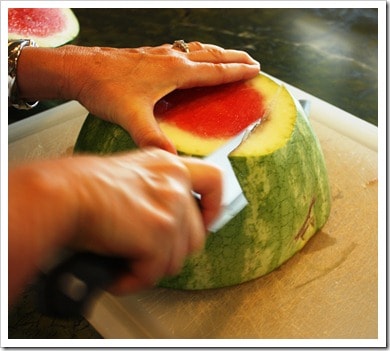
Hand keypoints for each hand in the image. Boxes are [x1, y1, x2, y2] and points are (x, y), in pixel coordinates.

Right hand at [8, 148, 221, 299]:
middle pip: (196, 234)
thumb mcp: (131, 177)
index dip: (213, 206)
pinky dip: (134, 280)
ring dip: (151, 267)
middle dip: (171, 252)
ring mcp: (171, 207)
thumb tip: (166, 223)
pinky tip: (117, 274)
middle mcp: (176, 183)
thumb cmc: (83, 186)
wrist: (63, 194)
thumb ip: (156, 193)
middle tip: (147, 255)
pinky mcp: (160, 231)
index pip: (213, 181)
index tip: (206, 221)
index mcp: (169, 165)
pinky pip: (154, 272)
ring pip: (177, 258)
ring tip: (126, 263)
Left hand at [17, 43, 259, 151]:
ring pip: (197, 49)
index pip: (214, 71)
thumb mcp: (131, 117)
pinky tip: (190, 57)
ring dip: (217, 52)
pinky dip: (196, 52)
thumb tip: (170, 159)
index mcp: (174, 71)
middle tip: (251, 60)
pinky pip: (182, 50)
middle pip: (211, 55)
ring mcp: (160, 54)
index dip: (236, 71)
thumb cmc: (106, 89)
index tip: (255, 69)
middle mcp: (171, 58)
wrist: (81, 69)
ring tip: (228, 56)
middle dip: (234, 57)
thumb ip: (152, 138)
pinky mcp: (149, 55)